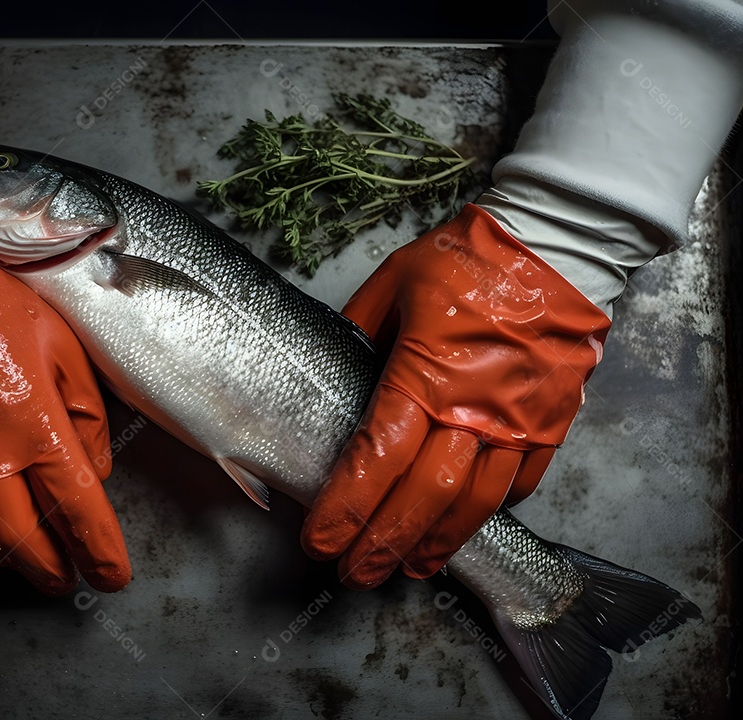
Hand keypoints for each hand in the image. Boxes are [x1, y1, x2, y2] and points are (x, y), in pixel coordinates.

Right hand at [0, 251, 129, 594]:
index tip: (111, 576)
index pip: (77, 508)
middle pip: (21, 541)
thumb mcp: (60, 346)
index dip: (99, 551)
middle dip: (50, 570)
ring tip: (17, 560)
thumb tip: (94, 467)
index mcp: (33, 426)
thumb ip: (85, 412)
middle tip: (64, 581)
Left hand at [301, 204, 609, 588]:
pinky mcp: (551, 422)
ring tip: (409, 569)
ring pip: (475, 504)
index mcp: (426, 374)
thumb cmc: (469, 257)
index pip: (377, 458)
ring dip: (438, 543)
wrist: (556, 242)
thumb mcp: (392, 284)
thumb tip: (333, 369)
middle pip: (423, 498)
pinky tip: (465, 526)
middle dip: (383, 544)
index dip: (345, 508)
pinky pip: (522, 482)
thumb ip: (358, 333)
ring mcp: (519, 422)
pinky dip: (491, 510)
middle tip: (355, 574)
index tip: (321, 541)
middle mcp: (475, 409)